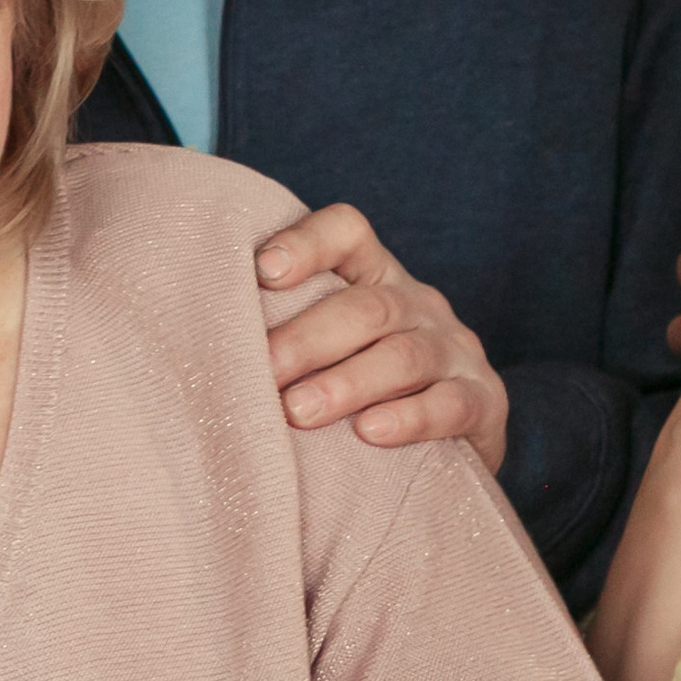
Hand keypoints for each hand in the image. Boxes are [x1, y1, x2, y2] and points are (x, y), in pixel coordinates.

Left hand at [255, 203, 507, 472]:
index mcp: (373, 277)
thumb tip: (196, 344)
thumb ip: (281, 336)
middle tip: (262, 372)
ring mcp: (454, 349)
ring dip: (347, 382)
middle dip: (307, 339)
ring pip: (403, 355)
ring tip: (299, 411)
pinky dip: (409, 418)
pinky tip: (369, 432)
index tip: (262, 271)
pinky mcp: (484, 401)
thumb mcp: (326, 351)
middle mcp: (416, 303)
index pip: (346, 233)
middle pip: (365, 306)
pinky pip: (450, 404)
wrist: (450, 447)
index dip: (306, 243)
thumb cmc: (358, 390)